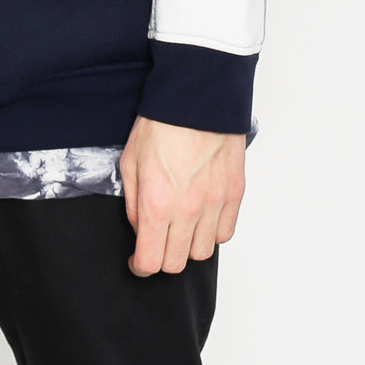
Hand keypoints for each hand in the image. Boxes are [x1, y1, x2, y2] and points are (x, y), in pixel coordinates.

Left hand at [118, 116, 245, 274]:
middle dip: (162, 258)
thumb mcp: (130, 162)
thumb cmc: (160, 124)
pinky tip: (202, 217)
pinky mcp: (234, 194)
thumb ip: (133, 203)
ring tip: (180, 227)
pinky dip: (213, 232)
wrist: (196, 97)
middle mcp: (188, 210)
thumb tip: (141, 229)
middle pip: (176, 263)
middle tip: (156, 242)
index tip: (136, 262)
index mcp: (157, 204)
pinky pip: (225, 233)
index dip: (139, 267)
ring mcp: (215, 204)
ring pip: (203, 252)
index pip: (151, 261)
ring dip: (188, 246)